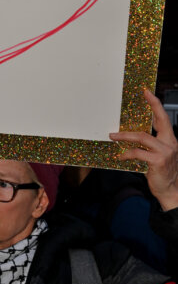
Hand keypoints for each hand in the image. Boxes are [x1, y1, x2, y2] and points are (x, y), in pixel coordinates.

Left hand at [110, 89, 177, 210]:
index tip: (147, 92)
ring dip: (125, 135)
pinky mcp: (157, 161)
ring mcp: (165, 152)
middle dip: (152, 106)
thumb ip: (149, 145)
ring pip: (142, 137)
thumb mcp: (159, 156)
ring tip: (113, 136)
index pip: (163, 118)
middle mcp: (170, 143)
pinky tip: (120, 156)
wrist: (171, 191)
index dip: (155, 104)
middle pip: (160, 120)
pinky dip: (127, 154)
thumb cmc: (163, 173)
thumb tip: (131, 136)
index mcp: (170, 140)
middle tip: (142, 94)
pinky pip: (138, 153)